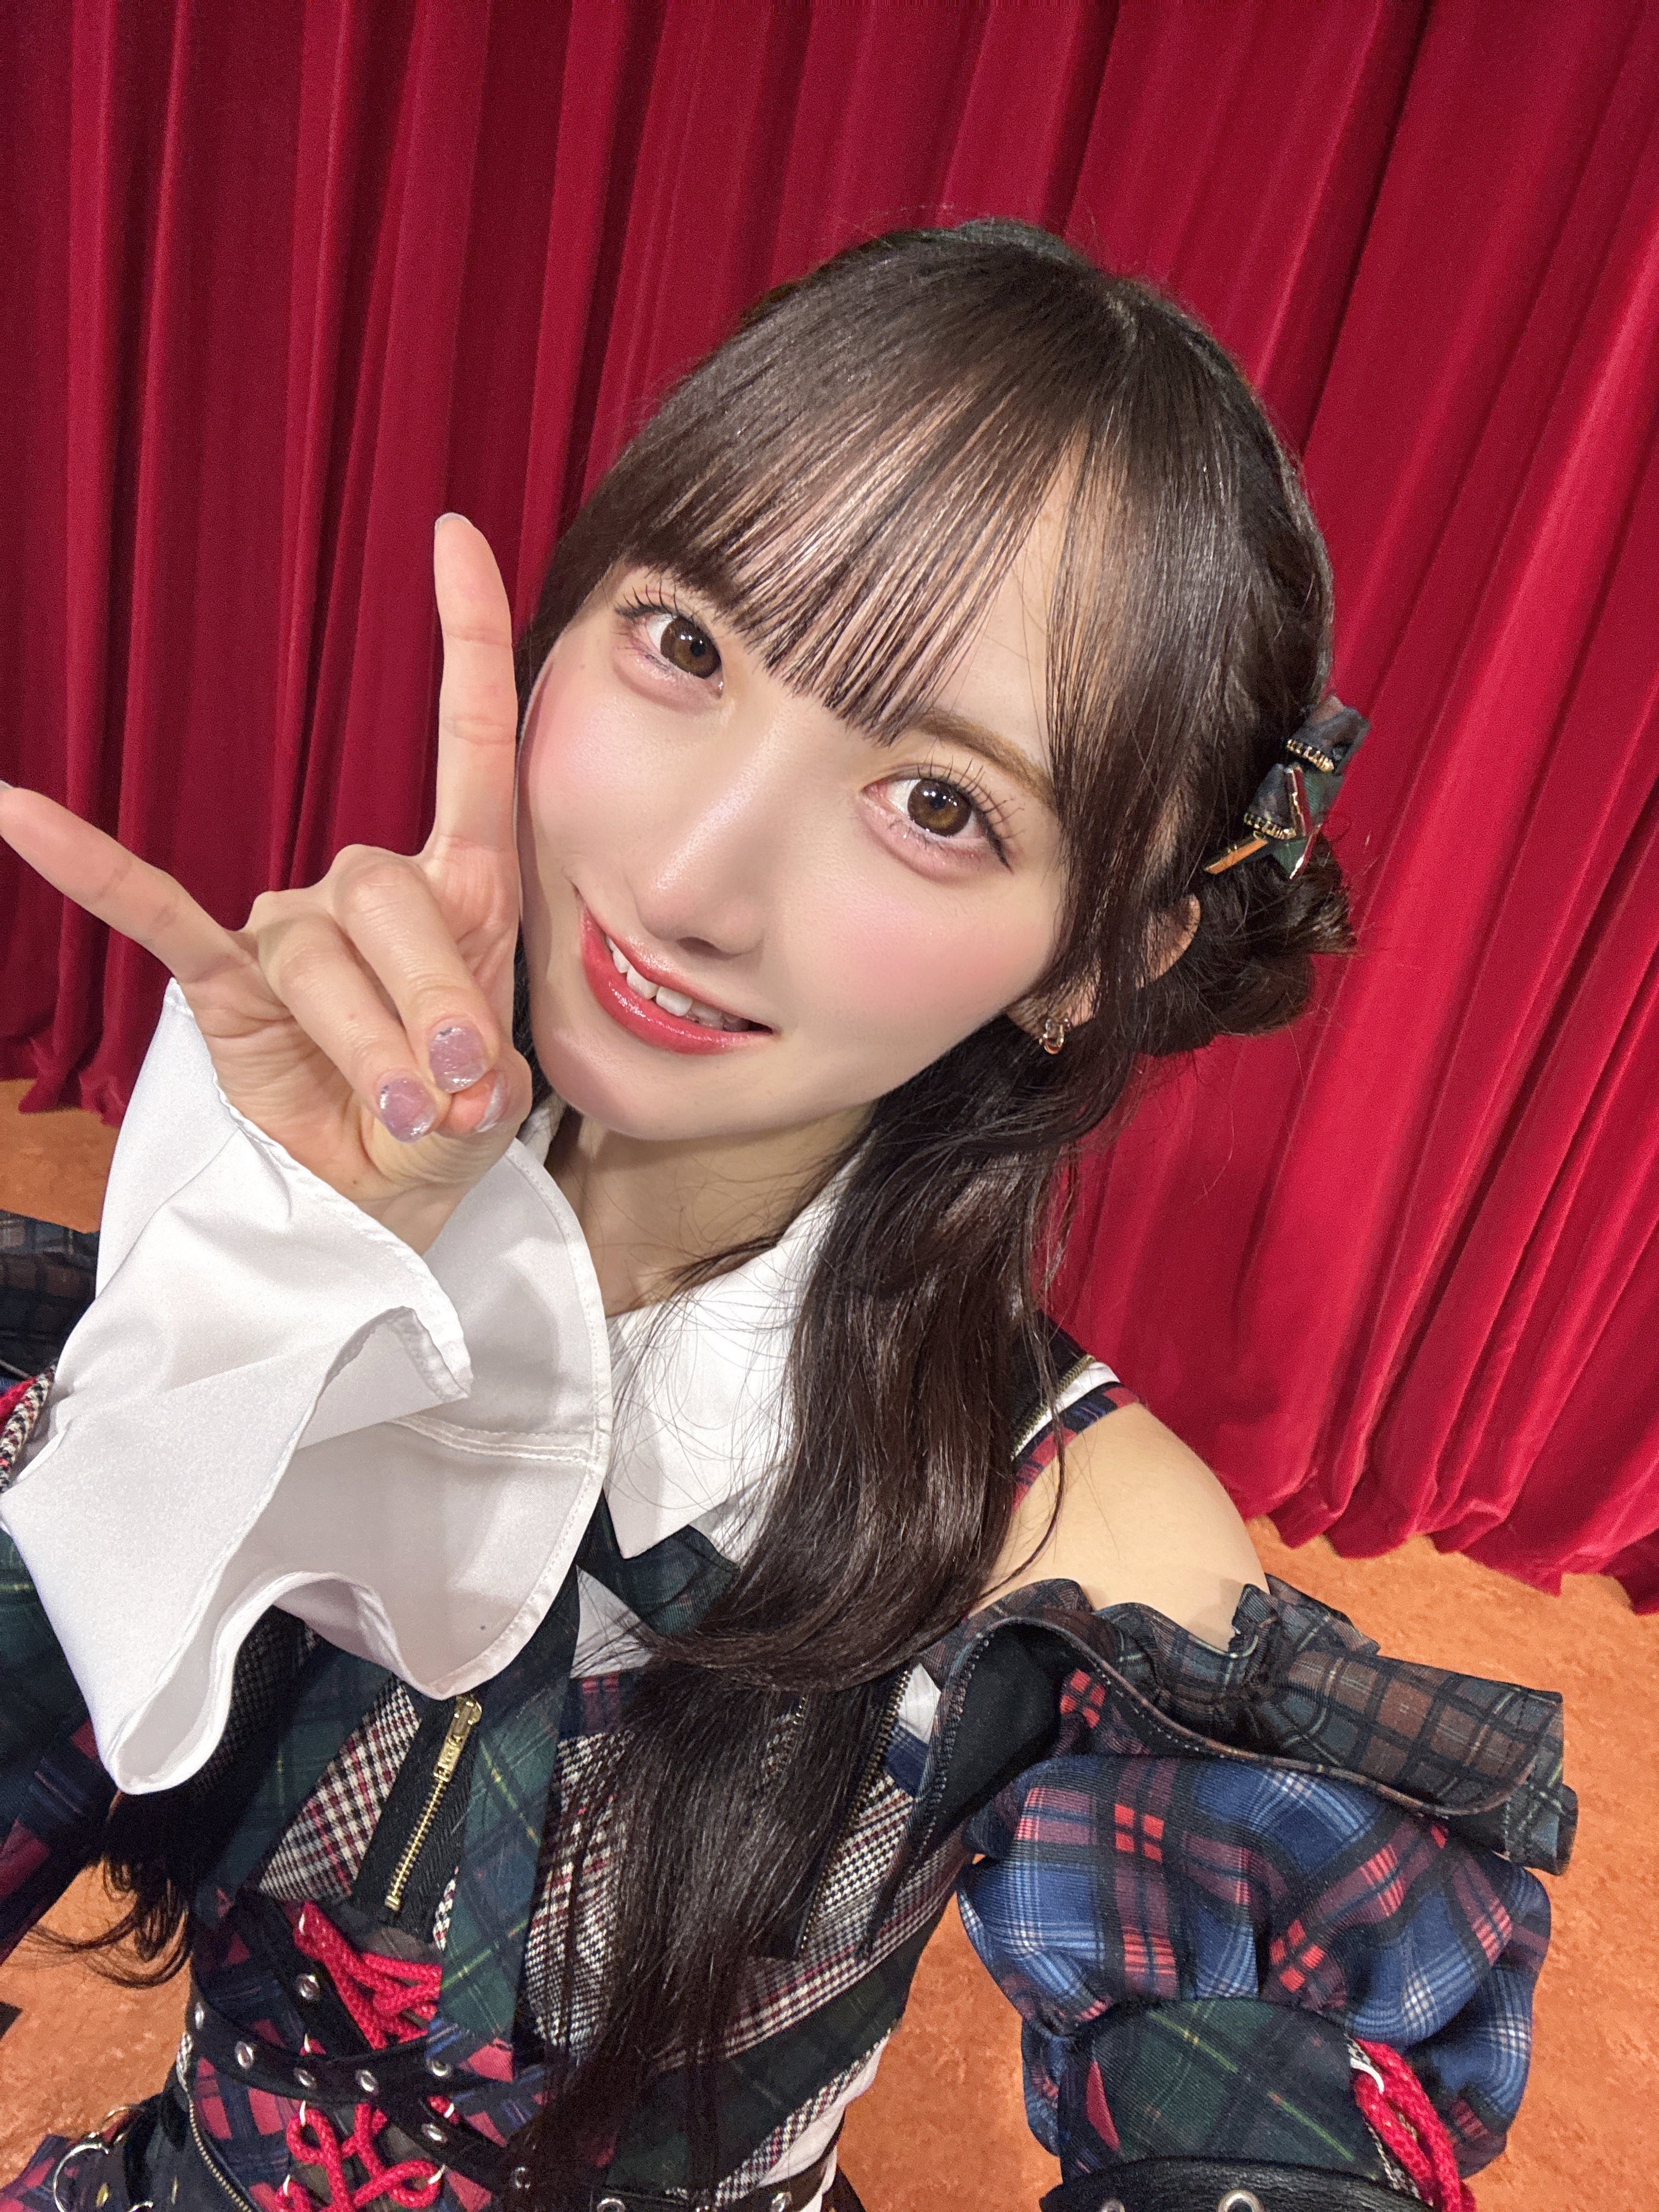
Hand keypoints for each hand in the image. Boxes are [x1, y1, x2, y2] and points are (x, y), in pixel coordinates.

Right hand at [0, 515, 534, 1252]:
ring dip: (365, 1041)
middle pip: (388, 888)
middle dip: (430, 996)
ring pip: (316, 950)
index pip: (469, 740)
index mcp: (461, 887)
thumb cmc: (445, 1123)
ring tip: (403, 1114)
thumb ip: (475, 1062)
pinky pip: (155, 911)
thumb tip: (448, 1072)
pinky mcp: (222, 975)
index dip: (465, 640)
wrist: (379, 1198)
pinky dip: (96, 871)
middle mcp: (370, 886)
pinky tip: (20, 813)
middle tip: (455, 1086)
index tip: (455, 538)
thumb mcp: (489, 1094)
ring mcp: (291, 926)